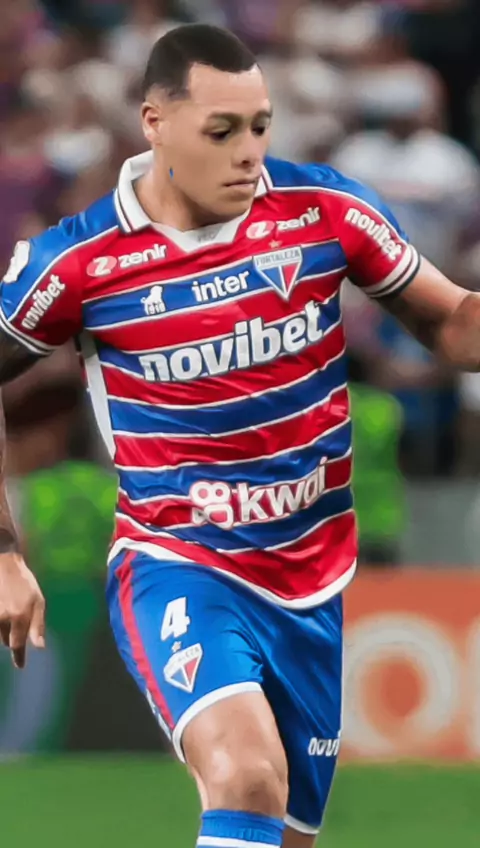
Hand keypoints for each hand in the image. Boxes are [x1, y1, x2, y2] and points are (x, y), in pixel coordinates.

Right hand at [0, 552, 45, 668]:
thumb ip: (38, 625)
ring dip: (4, 628)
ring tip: (9, 608)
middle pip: (7, 641)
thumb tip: (40, 647)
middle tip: (17, 619)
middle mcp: (4, 617)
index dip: (18, 657)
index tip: (20, 666)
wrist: (4, 564)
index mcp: (20, 616)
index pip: (17, 644)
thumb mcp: (38, 601)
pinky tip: (4, 608)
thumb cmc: (25, 583)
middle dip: (13, 637)